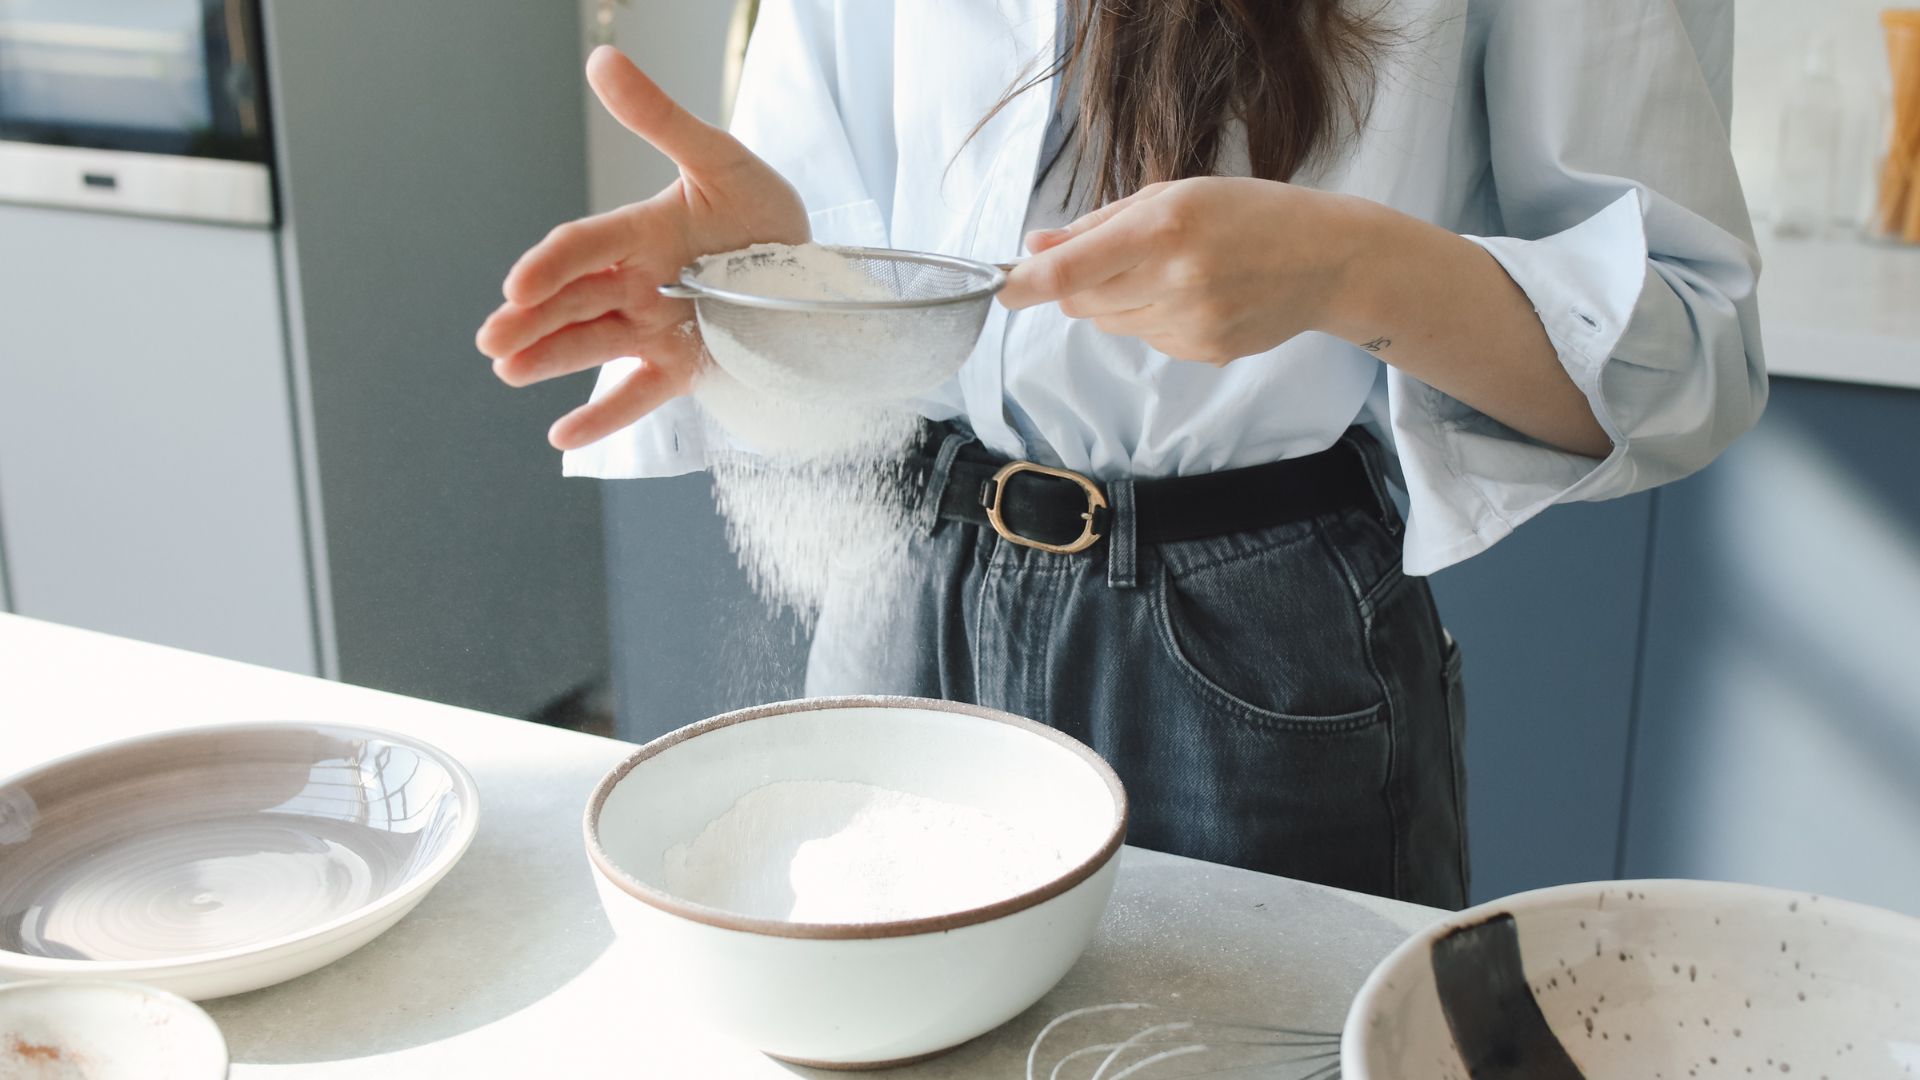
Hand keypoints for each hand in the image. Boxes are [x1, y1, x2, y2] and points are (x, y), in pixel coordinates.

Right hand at [475, 47, 806, 449]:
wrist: (812, 268)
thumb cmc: (760, 208)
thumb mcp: (718, 159)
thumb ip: (659, 118)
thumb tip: (602, 59)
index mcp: (641, 233)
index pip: (583, 248)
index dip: (549, 266)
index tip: (516, 285)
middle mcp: (639, 283)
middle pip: (575, 302)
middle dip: (531, 321)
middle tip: (492, 340)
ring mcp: (657, 328)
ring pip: (594, 346)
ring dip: (551, 360)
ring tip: (509, 373)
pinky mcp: (683, 367)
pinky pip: (638, 394)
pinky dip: (602, 416)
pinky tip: (562, 437)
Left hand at [996, 177, 1374, 364]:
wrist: (1328, 260)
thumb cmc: (1249, 214)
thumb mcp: (1175, 195)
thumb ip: (1100, 223)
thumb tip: (1034, 246)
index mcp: (1166, 227)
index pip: (1075, 267)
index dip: (1027, 282)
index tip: (998, 288)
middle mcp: (1177, 279)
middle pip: (1082, 301)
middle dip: (1078, 284)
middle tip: (1117, 257)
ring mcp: (1192, 324)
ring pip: (1111, 323)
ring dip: (1121, 299)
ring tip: (1174, 272)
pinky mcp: (1203, 353)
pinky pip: (1147, 340)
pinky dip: (1154, 319)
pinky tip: (1199, 296)